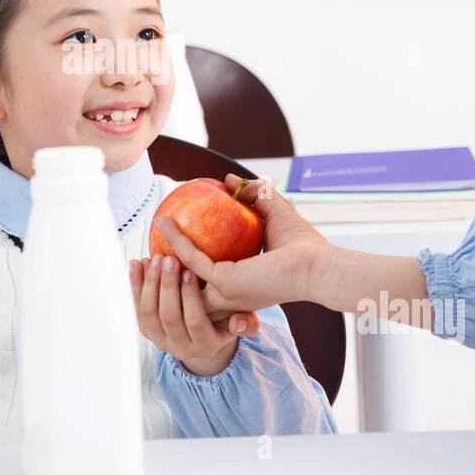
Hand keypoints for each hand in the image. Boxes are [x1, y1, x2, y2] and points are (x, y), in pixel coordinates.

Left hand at [129, 253, 243, 376]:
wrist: (200, 336)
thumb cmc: (223, 321)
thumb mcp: (239, 323)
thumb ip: (247, 323)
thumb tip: (239, 323)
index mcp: (205, 345)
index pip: (195, 321)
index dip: (190, 296)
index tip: (189, 271)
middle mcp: (180, 347)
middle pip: (168, 316)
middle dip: (167, 285)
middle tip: (168, 259)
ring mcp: (160, 340)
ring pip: (148, 311)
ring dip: (149, 282)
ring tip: (154, 258)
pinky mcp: (145, 330)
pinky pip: (136, 306)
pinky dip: (135, 284)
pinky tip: (137, 264)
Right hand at [155, 172, 330, 316]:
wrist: (319, 263)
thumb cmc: (303, 246)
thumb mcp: (273, 215)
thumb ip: (253, 196)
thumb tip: (231, 181)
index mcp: (239, 285)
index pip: (205, 278)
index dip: (184, 262)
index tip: (172, 239)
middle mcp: (228, 294)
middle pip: (186, 282)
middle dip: (166, 266)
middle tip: (156, 235)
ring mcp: (224, 291)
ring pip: (183, 271)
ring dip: (165, 249)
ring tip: (155, 224)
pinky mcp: (224, 281)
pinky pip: (192, 258)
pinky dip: (176, 239)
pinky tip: (164, 222)